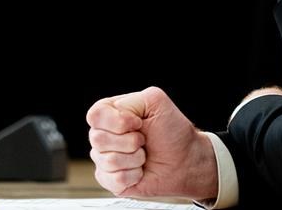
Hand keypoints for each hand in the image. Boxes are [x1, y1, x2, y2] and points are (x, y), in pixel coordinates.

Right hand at [86, 86, 216, 199]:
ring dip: (134, 159)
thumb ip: (131, 101)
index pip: (95, 115)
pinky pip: (114, 179)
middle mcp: (104, 134)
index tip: (139, 122)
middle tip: (143, 140)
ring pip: (107, 161)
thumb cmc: (172, 132)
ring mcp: (105, 158)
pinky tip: (140, 170)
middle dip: (130, 141)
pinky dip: (133, 175)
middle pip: (97, 139)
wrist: (185, 161)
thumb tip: (116, 120)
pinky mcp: (110, 180)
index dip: (118, 122)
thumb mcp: (155, 102)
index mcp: (111, 113)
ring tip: (143, 155)